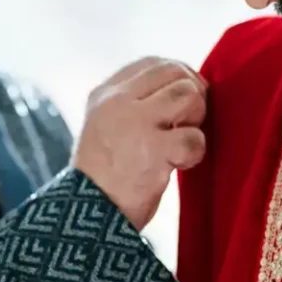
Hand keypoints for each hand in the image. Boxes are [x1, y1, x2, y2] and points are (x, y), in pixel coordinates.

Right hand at [73, 58, 206, 230]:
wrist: (86, 218)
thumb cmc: (102, 179)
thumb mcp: (103, 127)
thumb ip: (132, 105)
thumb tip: (184, 88)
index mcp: (104, 95)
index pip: (152, 63)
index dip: (178, 74)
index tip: (185, 97)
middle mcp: (117, 102)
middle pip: (175, 72)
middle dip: (193, 95)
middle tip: (188, 122)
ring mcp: (134, 124)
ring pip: (188, 94)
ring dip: (196, 119)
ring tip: (182, 141)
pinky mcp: (152, 150)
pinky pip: (195, 137)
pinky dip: (196, 152)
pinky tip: (180, 164)